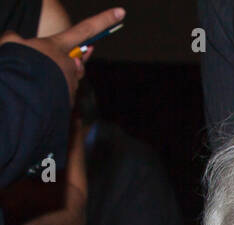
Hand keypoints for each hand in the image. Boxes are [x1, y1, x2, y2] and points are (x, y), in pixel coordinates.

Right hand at [0, 8, 124, 101]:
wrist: (24, 98)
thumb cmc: (18, 67)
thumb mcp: (11, 45)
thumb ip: (16, 40)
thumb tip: (16, 41)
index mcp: (59, 46)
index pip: (84, 29)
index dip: (103, 20)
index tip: (121, 12)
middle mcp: (71, 65)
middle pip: (77, 60)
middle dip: (71, 61)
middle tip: (59, 62)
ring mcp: (71, 84)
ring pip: (68, 79)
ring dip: (55, 78)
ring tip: (37, 80)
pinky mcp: (69, 101)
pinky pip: (62, 94)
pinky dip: (51, 93)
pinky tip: (38, 94)